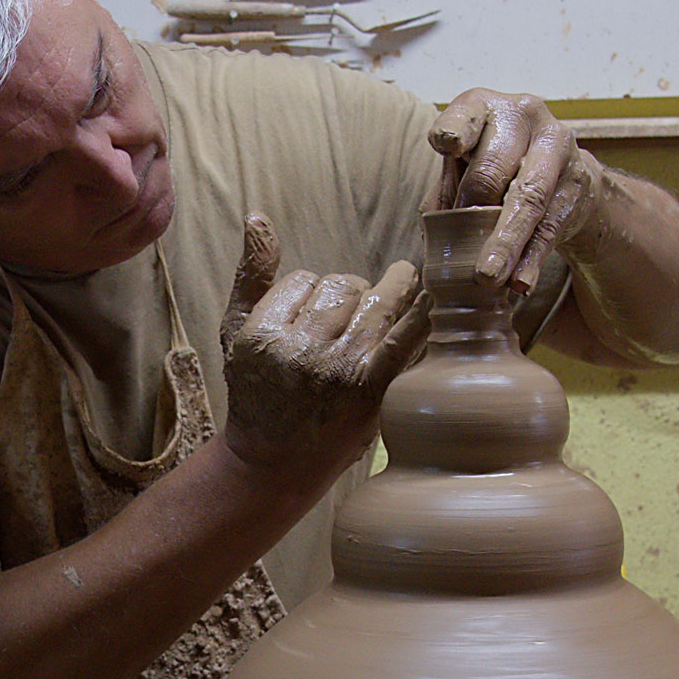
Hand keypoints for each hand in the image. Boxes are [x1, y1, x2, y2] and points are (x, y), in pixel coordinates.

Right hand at [219, 213, 431, 478]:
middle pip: (344, 286)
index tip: (308, 317)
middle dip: (349, 293)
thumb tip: (257, 215)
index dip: (311, 291)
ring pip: (378, 300)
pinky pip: (410, 334)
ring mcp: (343, 370)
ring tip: (393, 293)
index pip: (306, 280)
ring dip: (388, 293)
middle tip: (346, 319)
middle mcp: (303, 351)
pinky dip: (427, 310)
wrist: (275, 463)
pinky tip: (441, 291)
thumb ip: (251, 274)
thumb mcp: (236, 333)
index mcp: (265, 335)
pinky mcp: (377, 389)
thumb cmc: (256, 392)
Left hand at [427, 88, 604, 294]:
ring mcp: (556, 147)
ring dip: (506, 242)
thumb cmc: (495, 164)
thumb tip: (436, 239)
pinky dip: (532, 258)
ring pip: (528, 199)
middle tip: (456, 243)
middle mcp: (524, 117)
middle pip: (494, 167)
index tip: (447, 145)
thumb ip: (446, 192)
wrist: (562, 169)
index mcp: (484, 107)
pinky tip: (520, 282)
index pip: (467, 115)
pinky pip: (551, 226)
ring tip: (488, 276)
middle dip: (474, 209)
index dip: (455, 129)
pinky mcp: (577, 183)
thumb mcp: (465, 165)